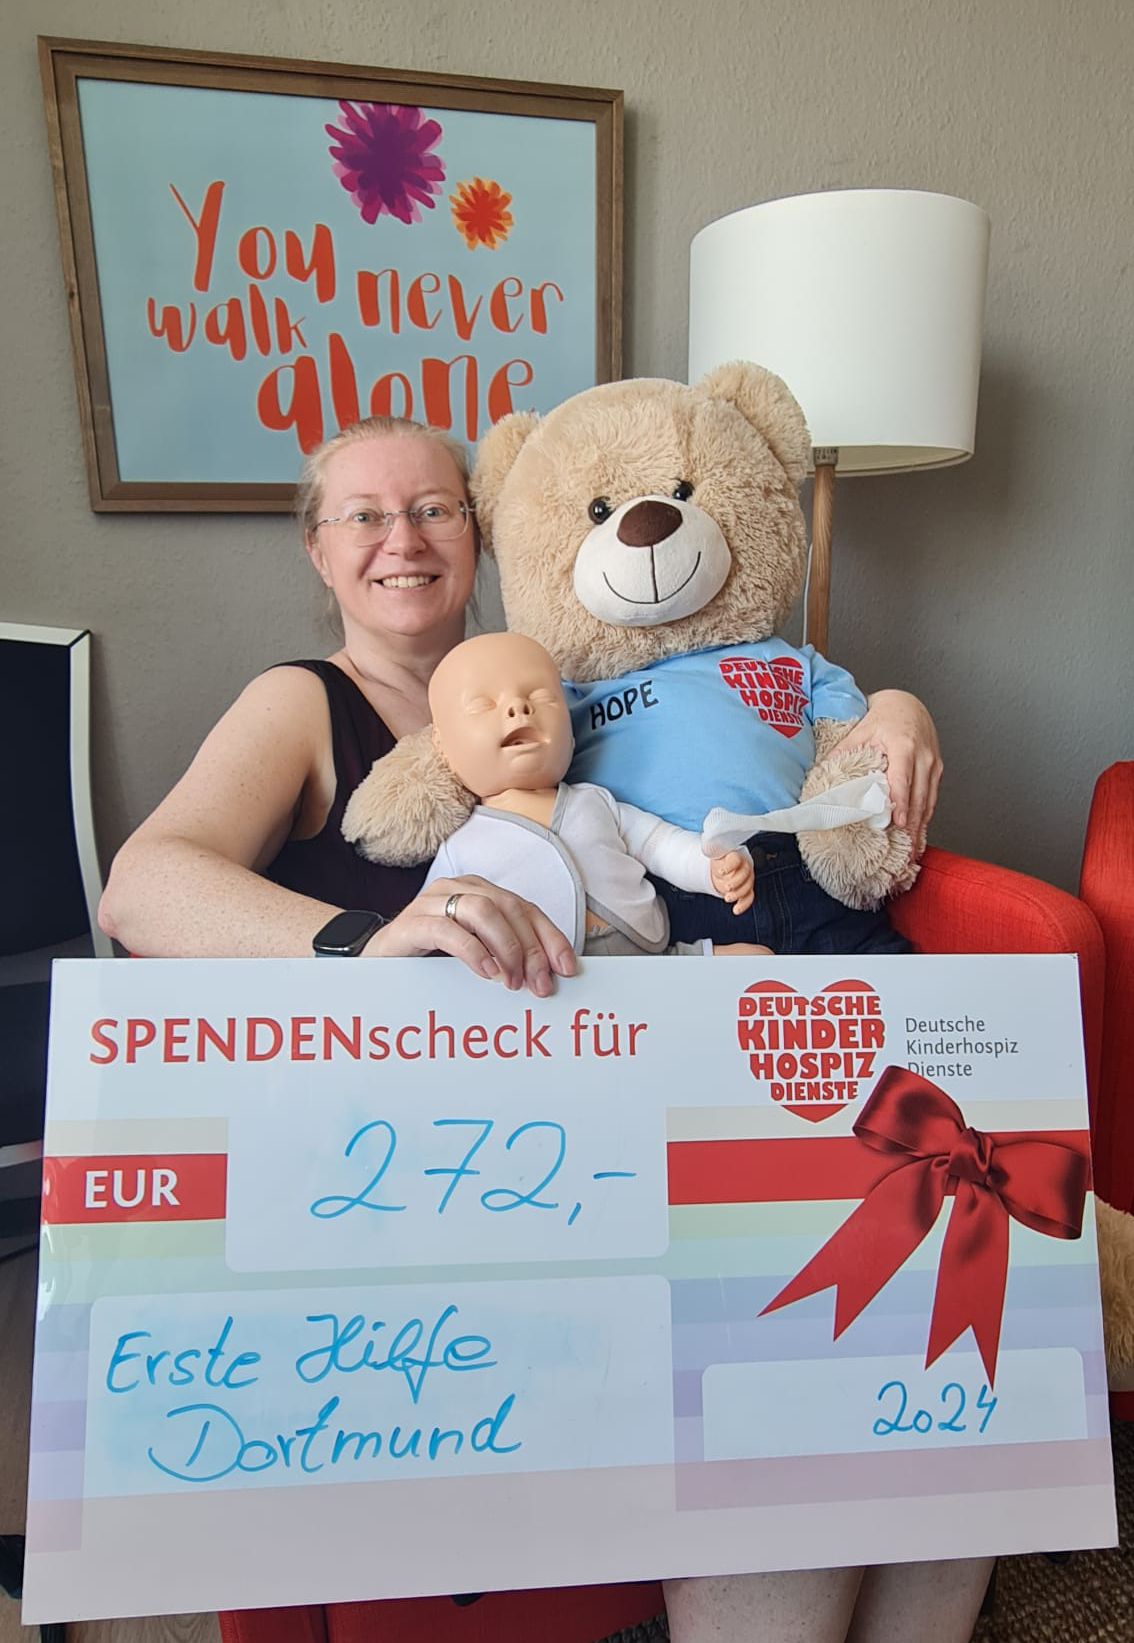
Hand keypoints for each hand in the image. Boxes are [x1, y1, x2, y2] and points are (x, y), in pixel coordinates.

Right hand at [364, 876, 576, 996]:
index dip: (550, 937)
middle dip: (532, 948)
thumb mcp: (475, 955)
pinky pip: (448, 928)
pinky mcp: (410, 922)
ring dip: (506, 947)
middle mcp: (459, 889)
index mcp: (480, 893)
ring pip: (483, 910)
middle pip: (510, 908)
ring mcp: (432, 902)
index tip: (567, 969)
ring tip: (511, 981)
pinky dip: (473, 950)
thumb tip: (546, 976)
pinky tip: (486, 972)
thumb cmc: (429, 959)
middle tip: (539, 984)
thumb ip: (505, 956)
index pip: (527, 909)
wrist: (374, 962)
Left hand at [711, 850, 754, 914]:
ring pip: (748, 886)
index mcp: (736, 856)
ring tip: (727, 898)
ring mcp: (747, 879)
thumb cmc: (720, 861)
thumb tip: (707, 846)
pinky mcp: (747, 890)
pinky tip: (736, 910)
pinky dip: (743, 905)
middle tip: (727, 887)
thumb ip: (712, 850)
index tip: (721, 872)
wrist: (723, 870)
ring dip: (738, 894)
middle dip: (736, 882)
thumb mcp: (714, 855)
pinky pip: (749, 898)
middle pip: (745, 874)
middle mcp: (744, 867)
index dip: (729, 866)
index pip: (736, 860)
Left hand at [833, 690, 942, 846]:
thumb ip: (844, 751)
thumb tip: (823, 771)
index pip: (902, 779)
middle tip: (905, 848)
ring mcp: (933, 763)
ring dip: (921, 826)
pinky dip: (926, 817)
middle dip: (912, 824)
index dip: (901, 802)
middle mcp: (923, 756)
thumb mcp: (861, 730)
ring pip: (929, 800)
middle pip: (919, 796)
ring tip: (913, 849)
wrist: (908, 705)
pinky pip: (933, 797)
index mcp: (903, 745)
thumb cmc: (885, 717)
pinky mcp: (937, 770)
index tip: (897, 822)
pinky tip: (919, 833)